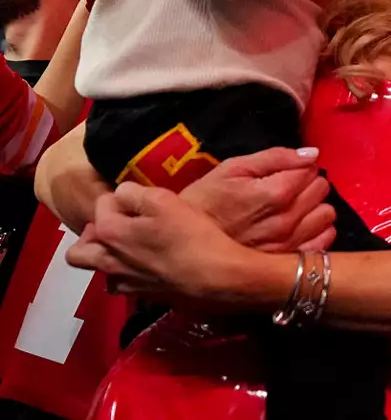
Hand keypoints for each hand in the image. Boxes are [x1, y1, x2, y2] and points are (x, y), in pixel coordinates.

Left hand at [67, 182, 259, 301]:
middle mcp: (107, 261)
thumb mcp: (164, 200)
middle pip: (77, 252)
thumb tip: (121, 194)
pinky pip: (121, 283)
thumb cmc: (189, 234)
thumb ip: (134, 192)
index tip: (142, 199)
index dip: (121, 198)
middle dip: (93, 235)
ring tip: (132, 247)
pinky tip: (148, 266)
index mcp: (109, 233)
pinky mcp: (140, 296)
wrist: (214, 275)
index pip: (101, 205)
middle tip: (119, 225)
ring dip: (108, 256)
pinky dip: (128, 273)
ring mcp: (122, 282)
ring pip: (98, 270)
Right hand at [180, 147, 335, 251]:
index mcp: (275, 193)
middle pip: (321, 190)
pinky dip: (317, 232)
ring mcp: (290, 244)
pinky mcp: (287, 262)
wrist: (183, 247)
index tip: (286, 172)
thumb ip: (274, 157)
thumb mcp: (232, 169)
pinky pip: (323, 243)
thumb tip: (311, 153)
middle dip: (308, 185)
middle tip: (288, 189)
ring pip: (326, 215)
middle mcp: (288, 220)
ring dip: (314, 208)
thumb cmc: (205, 202)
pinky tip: (300, 228)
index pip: (311, 170)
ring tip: (294, 208)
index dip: (299, 167)